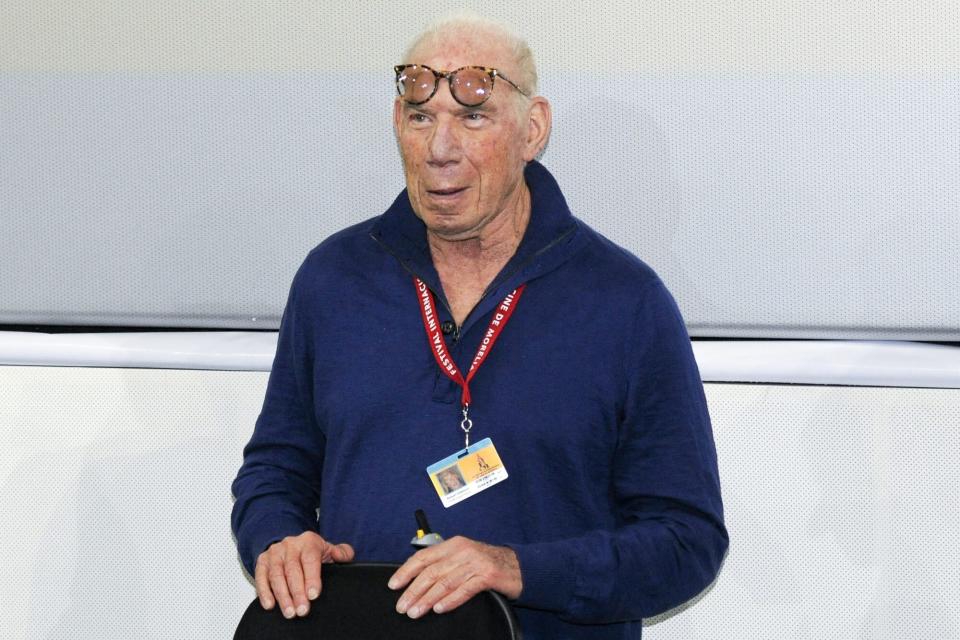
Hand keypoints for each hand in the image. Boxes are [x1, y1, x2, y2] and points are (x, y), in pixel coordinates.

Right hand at [255, 531, 354, 618]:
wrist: (291, 545)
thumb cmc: (312, 553)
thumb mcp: (328, 550)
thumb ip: (342, 553)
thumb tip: (342, 557)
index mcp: (309, 541)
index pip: (310, 559)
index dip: (312, 578)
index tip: (313, 595)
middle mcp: (290, 545)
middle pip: (292, 570)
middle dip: (297, 592)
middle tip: (302, 610)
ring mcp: (275, 552)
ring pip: (276, 575)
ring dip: (282, 596)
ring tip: (289, 612)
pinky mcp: (262, 561)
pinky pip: (261, 576)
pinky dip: (264, 591)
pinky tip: (270, 604)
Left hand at [387, 536, 521, 618]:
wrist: (518, 566)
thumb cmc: (487, 563)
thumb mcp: (463, 557)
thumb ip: (444, 563)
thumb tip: (416, 578)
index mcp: (453, 544)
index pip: (424, 557)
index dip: (406, 571)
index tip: (394, 585)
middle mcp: (463, 551)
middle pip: (431, 572)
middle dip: (413, 590)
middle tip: (402, 606)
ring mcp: (475, 563)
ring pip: (445, 582)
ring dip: (427, 599)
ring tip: (415, 611)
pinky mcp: (488, 575)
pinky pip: (464, 590)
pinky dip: (450, 600)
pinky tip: (439, 608)